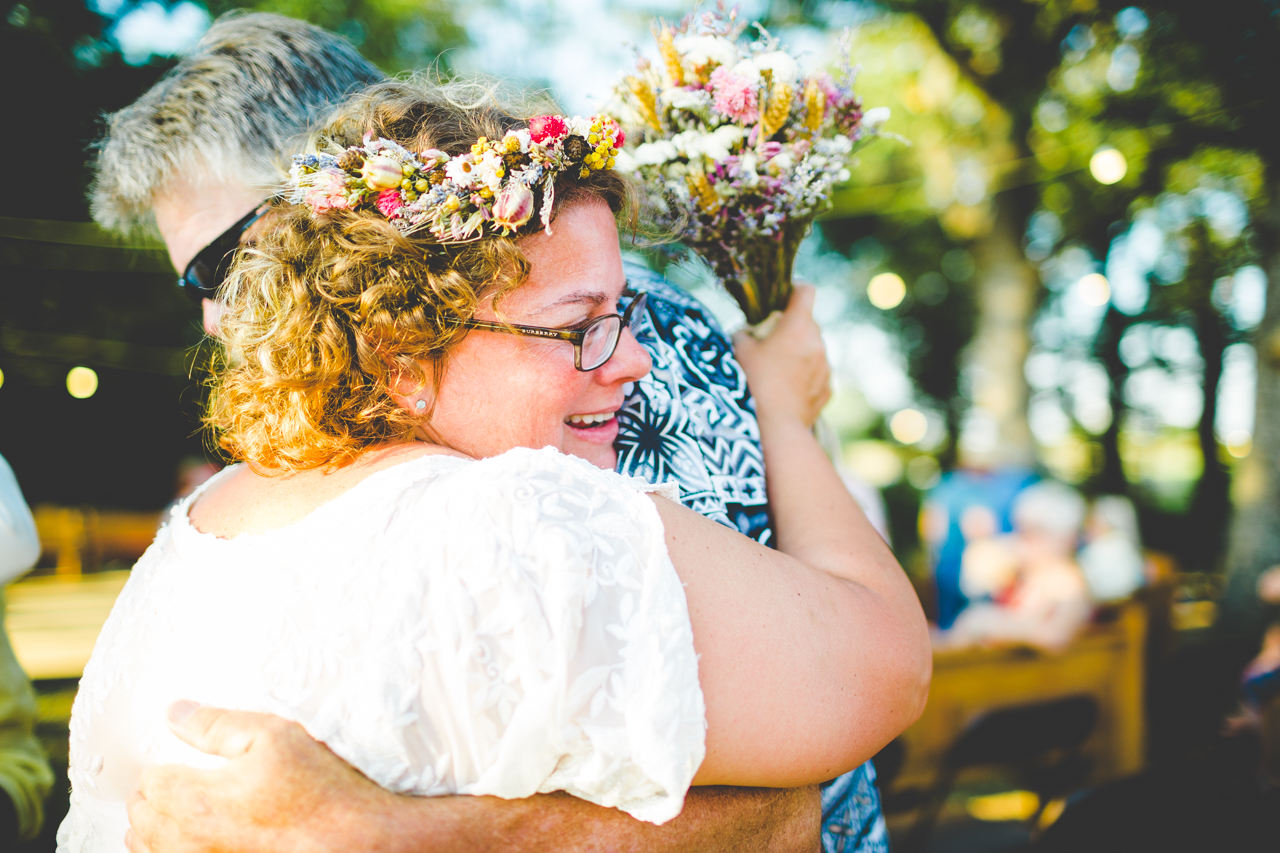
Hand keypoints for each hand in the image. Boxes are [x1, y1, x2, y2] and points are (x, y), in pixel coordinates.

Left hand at [126, 702, 396, 852]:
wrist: (354, 842)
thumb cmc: (320, 792)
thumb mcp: (274, 736)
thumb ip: (216, 725)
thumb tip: (175, 713)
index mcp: (195, 802)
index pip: (149, 782)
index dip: (161, 766)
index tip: (174, 762)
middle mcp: (189, 844)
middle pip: (141, 820)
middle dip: (151, 799)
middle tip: (165, 785)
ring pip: (149, 851)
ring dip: (154, 832)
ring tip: (171, 816)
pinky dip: (172, 851)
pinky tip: (193, 841)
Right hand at [733, 285, 830, 429]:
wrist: (776, 425)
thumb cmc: (755, 383)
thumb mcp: (740, 351)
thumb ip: (744, 334)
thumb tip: (745, 332)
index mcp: (798, 326)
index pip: (806, 292)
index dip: (795, 289)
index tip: (785, 296)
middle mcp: (817, 342)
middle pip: (808, 323)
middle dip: (792, 329)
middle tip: (772, 344)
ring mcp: (826, 366)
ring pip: (813, 349)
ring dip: (799, 353)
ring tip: (778, 372)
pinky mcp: (828, 388)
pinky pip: (817, 373)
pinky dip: (805, 376)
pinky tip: (787, 390)